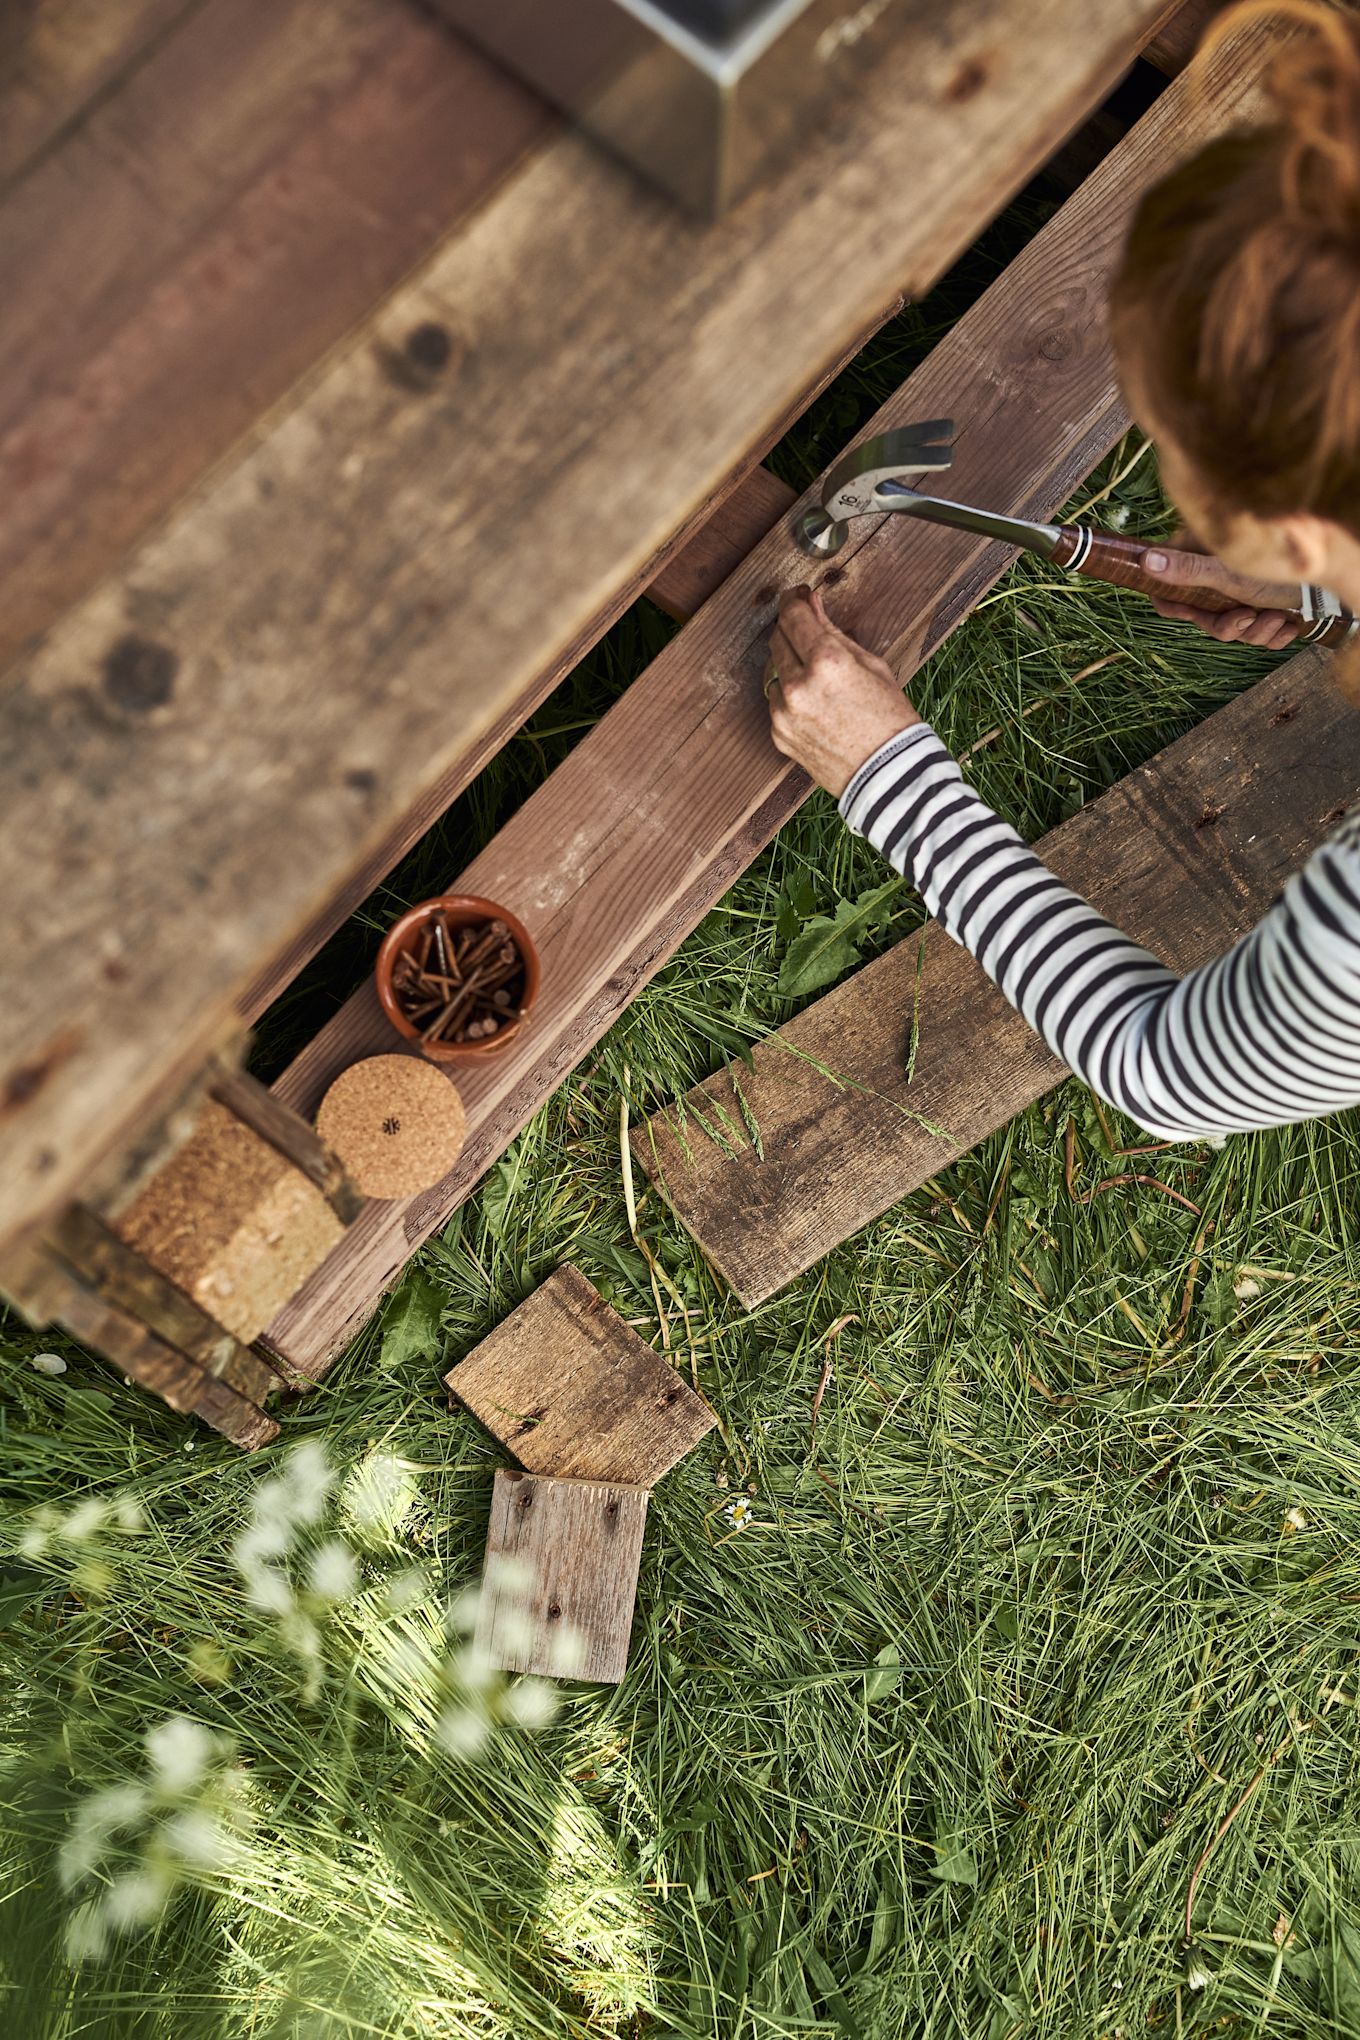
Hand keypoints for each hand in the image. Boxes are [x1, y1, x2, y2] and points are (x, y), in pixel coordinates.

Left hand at [764, 586, 918, 796]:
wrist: (889, 775)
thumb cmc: (890, 718)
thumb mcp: (871, 665)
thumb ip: (834, 633)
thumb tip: (811, 603)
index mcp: (827, 662)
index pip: (792, 615)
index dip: (793, 600)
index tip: (798, 596)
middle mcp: (798, 686)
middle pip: (777, 639)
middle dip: (792, 630)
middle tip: (809, 630)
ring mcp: (783, 713)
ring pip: (773, 672)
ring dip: (790, 666)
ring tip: (821, 679)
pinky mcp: (778, 735)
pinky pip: (776, 703)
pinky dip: (790, 697)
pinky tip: (817, 706)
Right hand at [1142, 537, 1302, 649]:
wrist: (1335, 576)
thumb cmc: (1284, 564)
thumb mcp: (1230, 570)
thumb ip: (1187, 569)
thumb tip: (1144, 560)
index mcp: (1204, 559)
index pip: (1167, 589)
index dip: (1174, 607)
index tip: (1189, 613)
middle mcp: (1221, 577)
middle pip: (1203, 618)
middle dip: (1229, 625)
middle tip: (1248, 616)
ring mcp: (1243, 594)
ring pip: (1232, 630)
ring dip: (1256, 631)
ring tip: (1277, 616)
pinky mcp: (1266, 609)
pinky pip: (1257, 635)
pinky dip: (1273, 635)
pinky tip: (1289, 624)